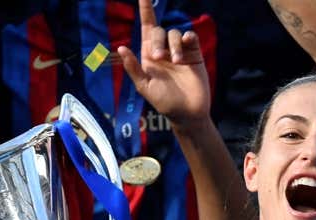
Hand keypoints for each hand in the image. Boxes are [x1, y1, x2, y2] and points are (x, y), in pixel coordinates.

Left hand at [118, 0, 209, 126]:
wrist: (188, 113)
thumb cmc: (165, 102)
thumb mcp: (145, 87)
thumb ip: (133, 68)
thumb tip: (121, 48)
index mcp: (149, 56)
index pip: (146, 28)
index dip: (145, 10)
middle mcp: (164, 50)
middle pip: (158, 30)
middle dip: (158, 40)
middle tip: (160, 58)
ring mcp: (180, 51)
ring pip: (175, 33)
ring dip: (173, 45)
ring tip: (176, 62)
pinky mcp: (194, 54)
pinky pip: (190, 38)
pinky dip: (187, 38)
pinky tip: (186, 46)